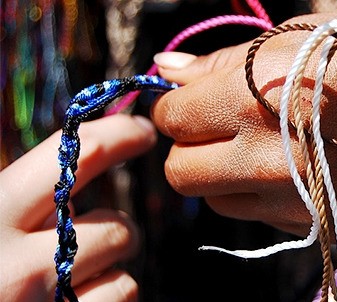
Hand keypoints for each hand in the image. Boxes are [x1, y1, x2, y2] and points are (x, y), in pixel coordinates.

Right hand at [0, 114, 155, 300]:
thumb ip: (12, 198)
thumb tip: (68, 174)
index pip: (72, 157)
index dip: (118, 136)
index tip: (142, 132)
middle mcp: (20, 264)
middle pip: (116, 227)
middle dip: (115, 228)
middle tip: (97, 235)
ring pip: (124, 276)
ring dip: (108, 274)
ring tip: (71, 281)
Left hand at [151, 12, 336, 240]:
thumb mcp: (287, 44)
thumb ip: (216, 63)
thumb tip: (163, 71)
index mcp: (248, 102)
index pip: (171, 119)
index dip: (180, 109)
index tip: (198, 103)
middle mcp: (262, 160)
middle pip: (179, 173)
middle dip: (191, 149)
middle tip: (219, 130)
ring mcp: (289, 199)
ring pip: (216, 201)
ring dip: (224, 177)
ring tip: (261, 148)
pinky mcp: (314, 222)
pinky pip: (260, 217)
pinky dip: (262, 196)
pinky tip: (295, 168)